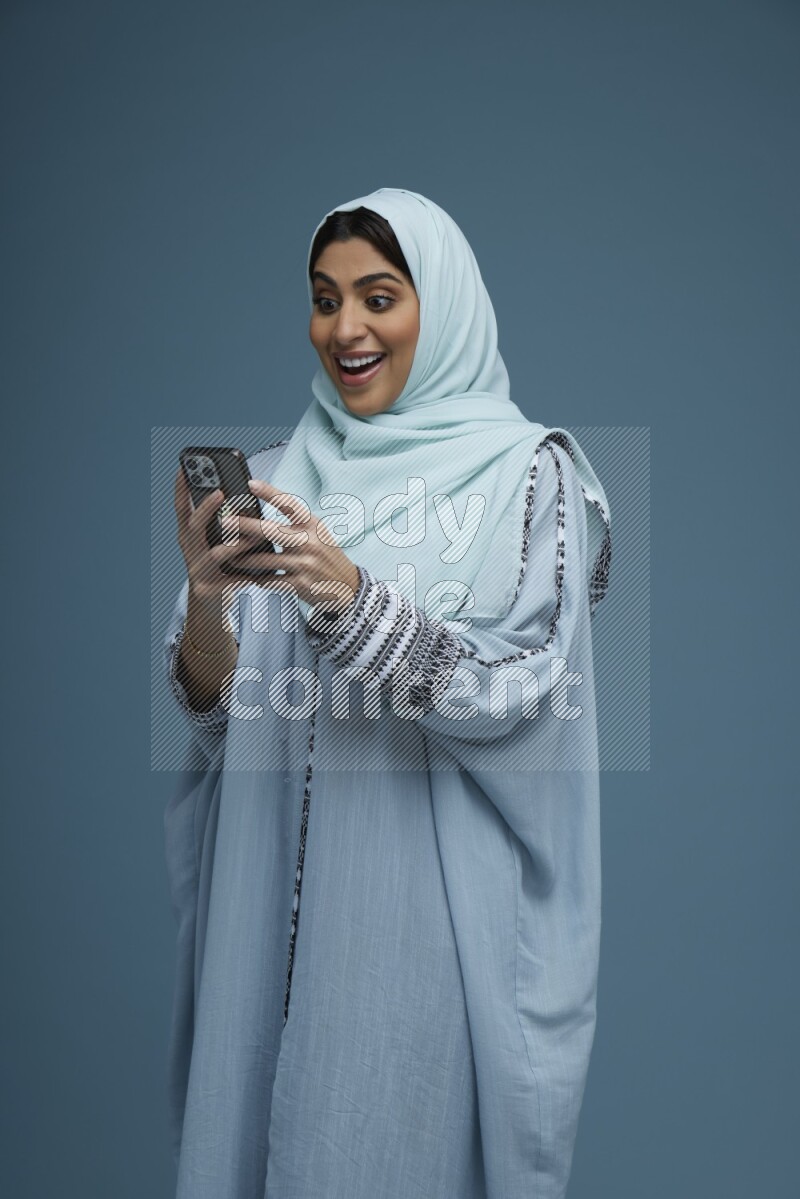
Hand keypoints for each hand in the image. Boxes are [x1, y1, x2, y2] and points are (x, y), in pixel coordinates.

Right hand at [174, 467, 279, 608]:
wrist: (212, 604)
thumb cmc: (220, 566)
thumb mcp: (216, 543)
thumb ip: (224, 525)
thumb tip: (245, 496)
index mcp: (190, 536)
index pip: (182, 508)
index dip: (181, 488)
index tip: (184, 467)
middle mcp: (190, 551)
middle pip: (194, 527)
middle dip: (205, 509)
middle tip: (220, 493)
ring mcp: (197, 571)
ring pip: (215, 554)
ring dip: (236, 544)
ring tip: (254, 537)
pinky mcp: (209, 589)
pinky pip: (231, 580)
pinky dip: (247, 575)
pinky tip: (260, 573)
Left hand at [243, 478, 359, 612]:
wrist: (347, 587)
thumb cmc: (326, 557)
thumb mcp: (318, 534)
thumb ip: (295, 526)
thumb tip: (262, 517)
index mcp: (312, 525)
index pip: (290, 504)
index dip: (270, 493)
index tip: (250, 484)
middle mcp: (309, 541)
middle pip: (269, 530)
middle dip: (243, 526)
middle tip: (224, 522)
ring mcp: (304, 563)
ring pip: (265, 559)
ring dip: (244, 559)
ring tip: (231, 558)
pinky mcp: (300, 584)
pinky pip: (272, 580)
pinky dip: (260, 579)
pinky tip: (253, 577)